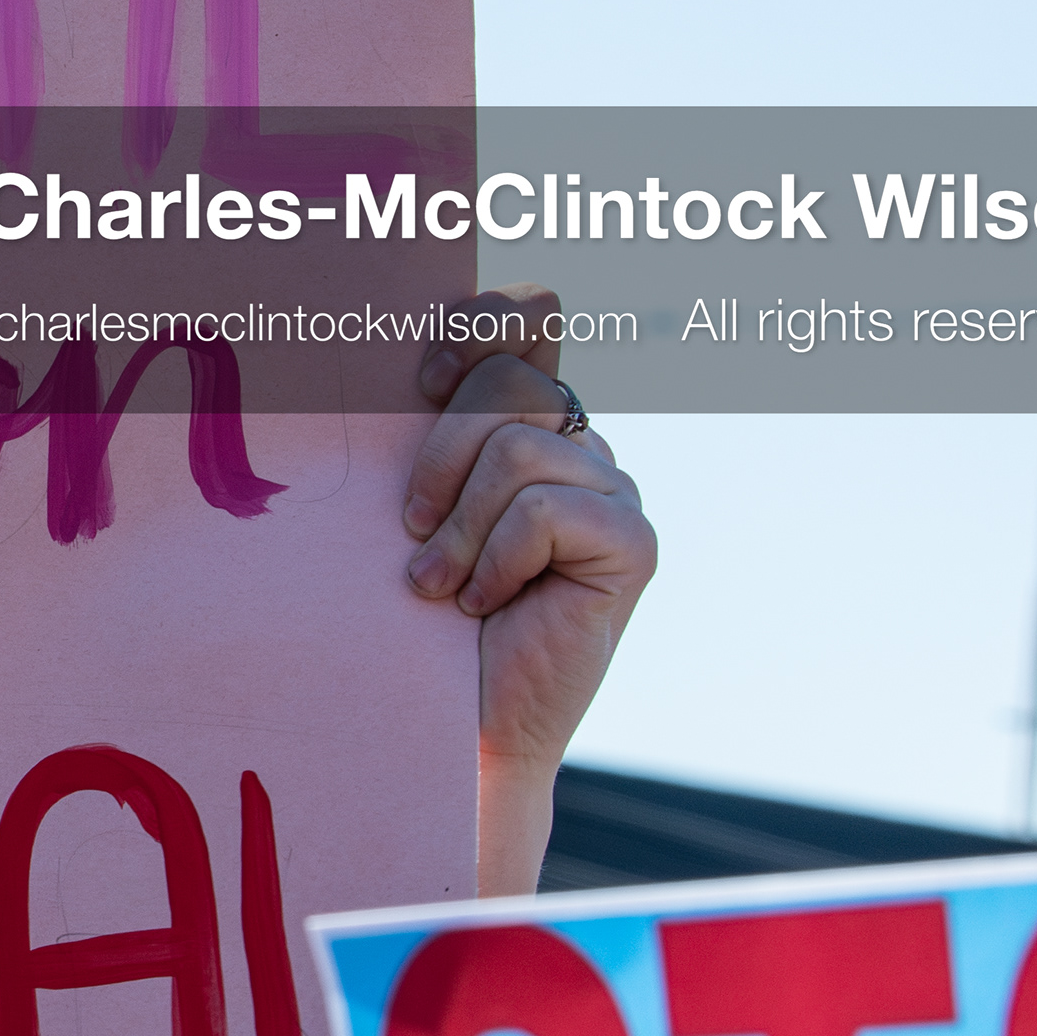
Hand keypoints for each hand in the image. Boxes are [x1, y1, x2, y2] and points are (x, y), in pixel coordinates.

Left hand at [401, 285, 655, 896]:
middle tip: (411, 526)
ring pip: (518, 448)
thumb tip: (405, 354)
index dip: (478, 323)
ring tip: (439, 584)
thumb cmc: (406, 609)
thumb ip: (419, 424)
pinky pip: (545, 509)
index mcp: (521, 417)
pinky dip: (494, 559)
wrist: (444, 717)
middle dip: (439, 454)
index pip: (524, 318)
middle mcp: (577, 443)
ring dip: (458, 525)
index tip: (422, 379)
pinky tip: (484, 604)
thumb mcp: (403, 498)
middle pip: (509, 381)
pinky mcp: (633, 542)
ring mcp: (613, 490)